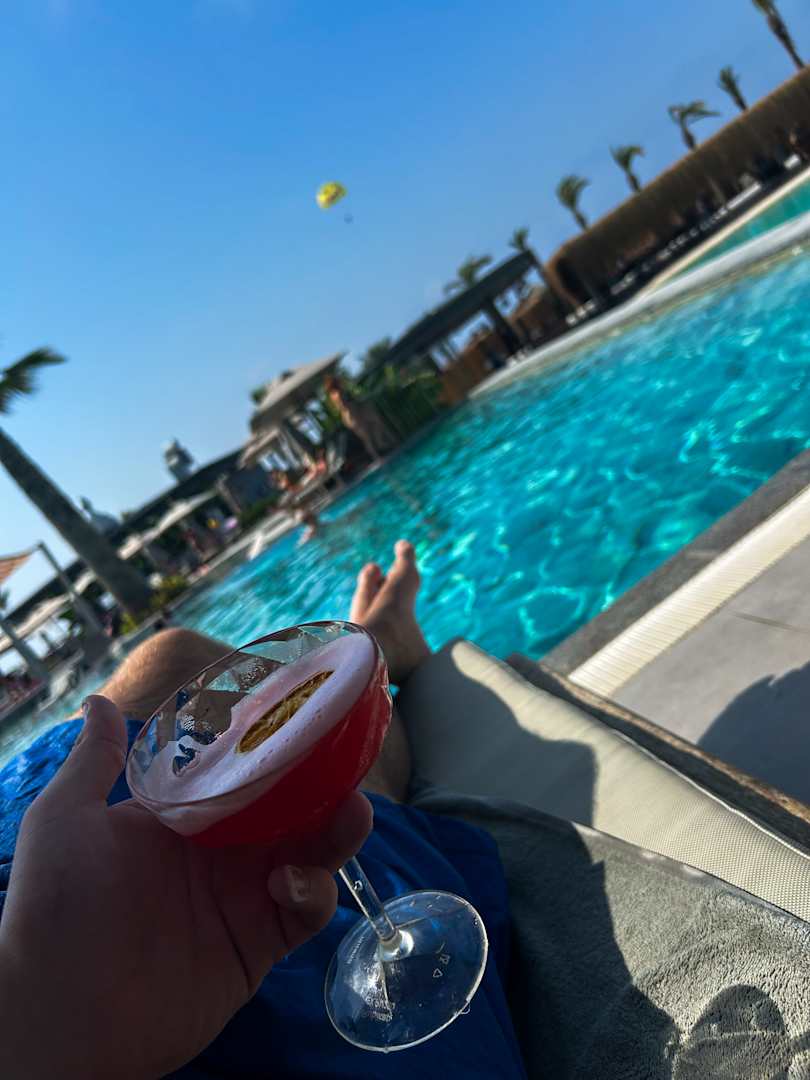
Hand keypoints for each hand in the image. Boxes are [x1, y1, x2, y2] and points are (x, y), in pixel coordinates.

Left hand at [0, 695, 371, 1078]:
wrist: (61, 1014)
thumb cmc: (55, 907)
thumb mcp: (65, 819)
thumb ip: (95, 760)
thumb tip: (100, 700)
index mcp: (184, 817)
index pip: (244, 773)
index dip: (278, 748)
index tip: (309, 717)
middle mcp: (220, 853)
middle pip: (290, 810)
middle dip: (324, 786)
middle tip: (348, 764)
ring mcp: (242, 898)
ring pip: (311, 855)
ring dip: (337, 832)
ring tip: (352, 811)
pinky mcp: (259, 945)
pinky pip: (305, 911)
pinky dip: (313, 892)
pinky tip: (289, 883)